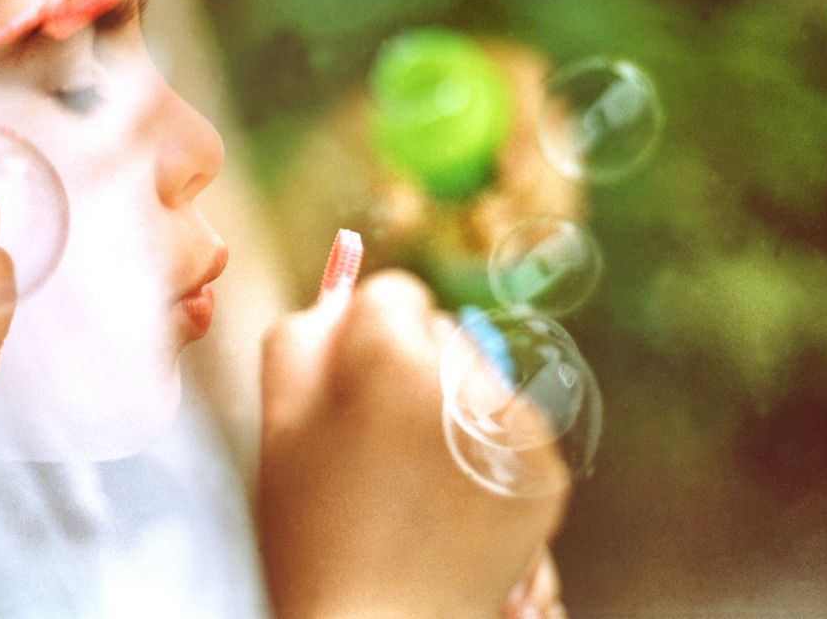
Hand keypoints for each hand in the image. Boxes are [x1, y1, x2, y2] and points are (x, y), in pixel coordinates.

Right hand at [258, 270, 566, 617]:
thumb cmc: (314, 533)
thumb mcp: (280, 425)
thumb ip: (301, 338)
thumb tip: (340, 294)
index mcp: (394, 362)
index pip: (395, 292)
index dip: (364, 335)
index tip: (354, 382)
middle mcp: (468, 384)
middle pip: (440, 330)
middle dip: (411, 366)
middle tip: (378, 440)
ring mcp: (517, 431)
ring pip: (477, 378)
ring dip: (449, 405)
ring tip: (414, 475)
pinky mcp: (546, 472)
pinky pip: (510, 426)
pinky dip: (482, 449)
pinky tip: (450, 498)